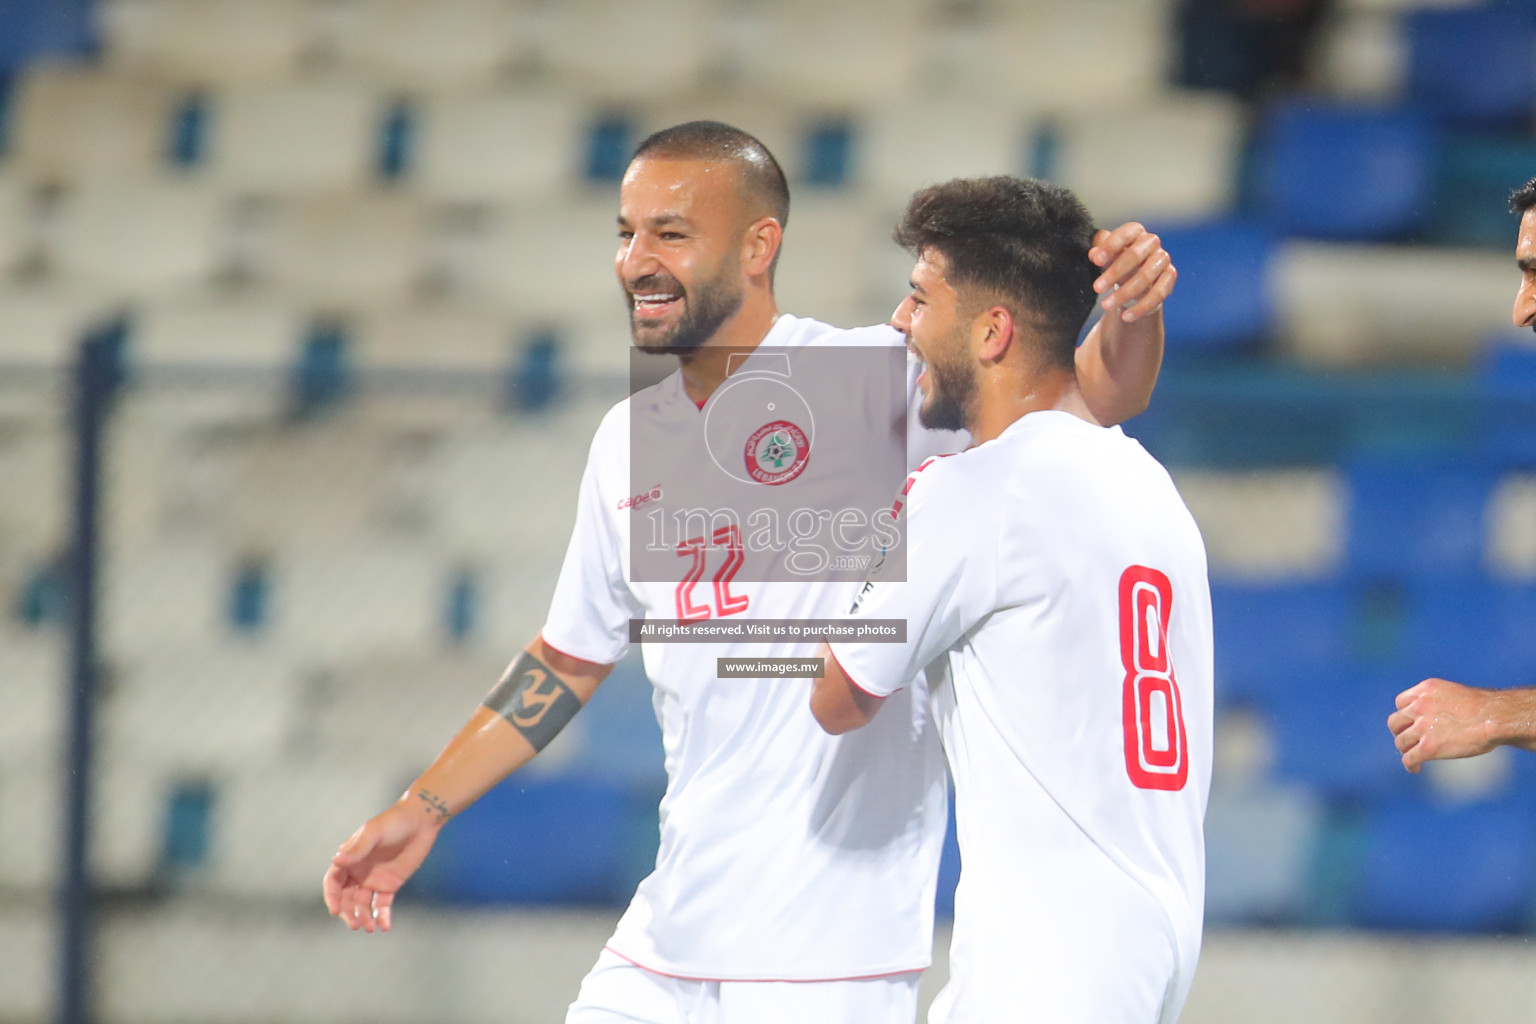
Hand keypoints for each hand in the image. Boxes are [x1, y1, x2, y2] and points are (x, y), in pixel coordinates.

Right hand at [322, 800, 442, 932]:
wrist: (421, 821)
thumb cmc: (394, 822)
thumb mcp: (375, 833)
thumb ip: (357, 849)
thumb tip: (336, 860)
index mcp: (349, 858)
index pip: (333, 881)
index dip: (332, 897)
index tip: (336, 910)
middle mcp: (358, 872)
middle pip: (346, 898)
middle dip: (348, 913)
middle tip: (355, 925)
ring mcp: (373, 880)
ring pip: (362, 904)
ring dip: (363, 917)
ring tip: (369, 928)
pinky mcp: (390, 885)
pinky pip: (382, 904)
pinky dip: (382, 916)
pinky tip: (385, 926)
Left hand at [1089, 223, 1175, 323]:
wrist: (1134, 278)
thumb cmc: (1115, 262)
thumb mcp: (1105, 256)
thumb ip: (1099, 252)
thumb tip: (1093, 253)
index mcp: (1135, 231)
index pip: (1125, 234)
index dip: (1110, 246)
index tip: (1095, 261)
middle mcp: (1152, 242)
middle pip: (1135, 255)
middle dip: (1114, 273)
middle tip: (1096, 288)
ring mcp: (1163, 259)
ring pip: (1146, 277)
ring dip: (1125, 293)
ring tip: (1106, 305)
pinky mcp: (1170, 277)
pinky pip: (1159, 294)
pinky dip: (1142, 307)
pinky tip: (1126, 317)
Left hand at [1388, 678, 1497, 772]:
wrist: (1496, 717)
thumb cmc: (1485, 708)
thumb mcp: (1454, 694)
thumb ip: (1438, 702)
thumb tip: (1437, 716)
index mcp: (1425, 690)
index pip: (1401, 703)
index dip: (1404, 715)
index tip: (1411, 724)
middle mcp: (1419, 706)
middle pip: (1395, 722)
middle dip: (1400, 732)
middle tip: (1408, 741)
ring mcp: (1422, 726)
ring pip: (1400, 741)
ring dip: (1405, 750)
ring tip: (1414, 756)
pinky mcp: (1428, 746)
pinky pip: (1409, 758)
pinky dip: (1410, 764)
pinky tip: (1416, 768)